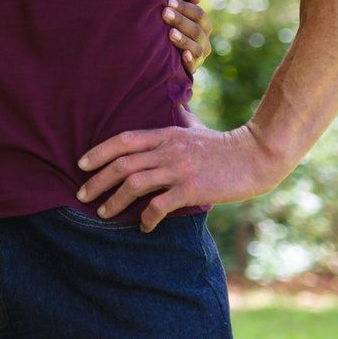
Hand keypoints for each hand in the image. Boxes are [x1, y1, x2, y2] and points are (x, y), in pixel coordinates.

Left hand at [76, 120, 288, 230]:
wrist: (256, 156)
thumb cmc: (225, 146)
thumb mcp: (197, 129)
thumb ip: (181, 123)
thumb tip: (174, 112)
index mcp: (166, 134)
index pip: (123, 140)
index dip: (99, 152)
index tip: (81, 165)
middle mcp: (168, 150)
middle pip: (122, 164)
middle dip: (97, 181)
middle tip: (82, 195)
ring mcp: (180, 169)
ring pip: (135, 183)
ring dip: (115, 200)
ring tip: (103, 212)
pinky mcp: (193, 189)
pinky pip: (160, 205)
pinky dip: (147, 217)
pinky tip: (143, 226)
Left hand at [166, 0, 212, 73]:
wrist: (166, 58)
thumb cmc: (172, 29)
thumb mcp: (178, 16)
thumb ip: (184, 6)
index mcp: (203, 26)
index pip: (199, 14)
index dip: (185, 7)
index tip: (169, 1)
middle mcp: (204, 40)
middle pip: (196, 29)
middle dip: (180, 20)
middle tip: (165, 13)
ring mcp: (200, 55)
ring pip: (196, 47)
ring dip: (184, 39)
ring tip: (170, 33)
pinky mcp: (192, 68)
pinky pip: (193, 65)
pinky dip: (189, 60)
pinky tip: (183, 55)